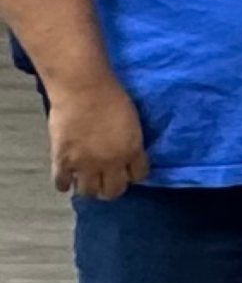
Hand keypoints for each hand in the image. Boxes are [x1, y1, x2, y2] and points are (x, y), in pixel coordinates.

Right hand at [48, 77, 146, 198]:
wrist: (84, 90)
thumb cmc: (111, 97)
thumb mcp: (132, 122)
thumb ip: (130, 142)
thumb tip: (126, 153)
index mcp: (132, 150)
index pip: (139, 175)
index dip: (133, 175)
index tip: (127, 172)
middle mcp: (111, 162)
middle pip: (113, 191)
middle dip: (111, 189)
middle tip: (106, 182)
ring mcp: (86, 164)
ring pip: (88, 192)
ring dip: (88, 187)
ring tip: (86, 180)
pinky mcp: (63, 162)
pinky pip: (62, 184)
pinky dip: (64, 183)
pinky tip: (67, 177)